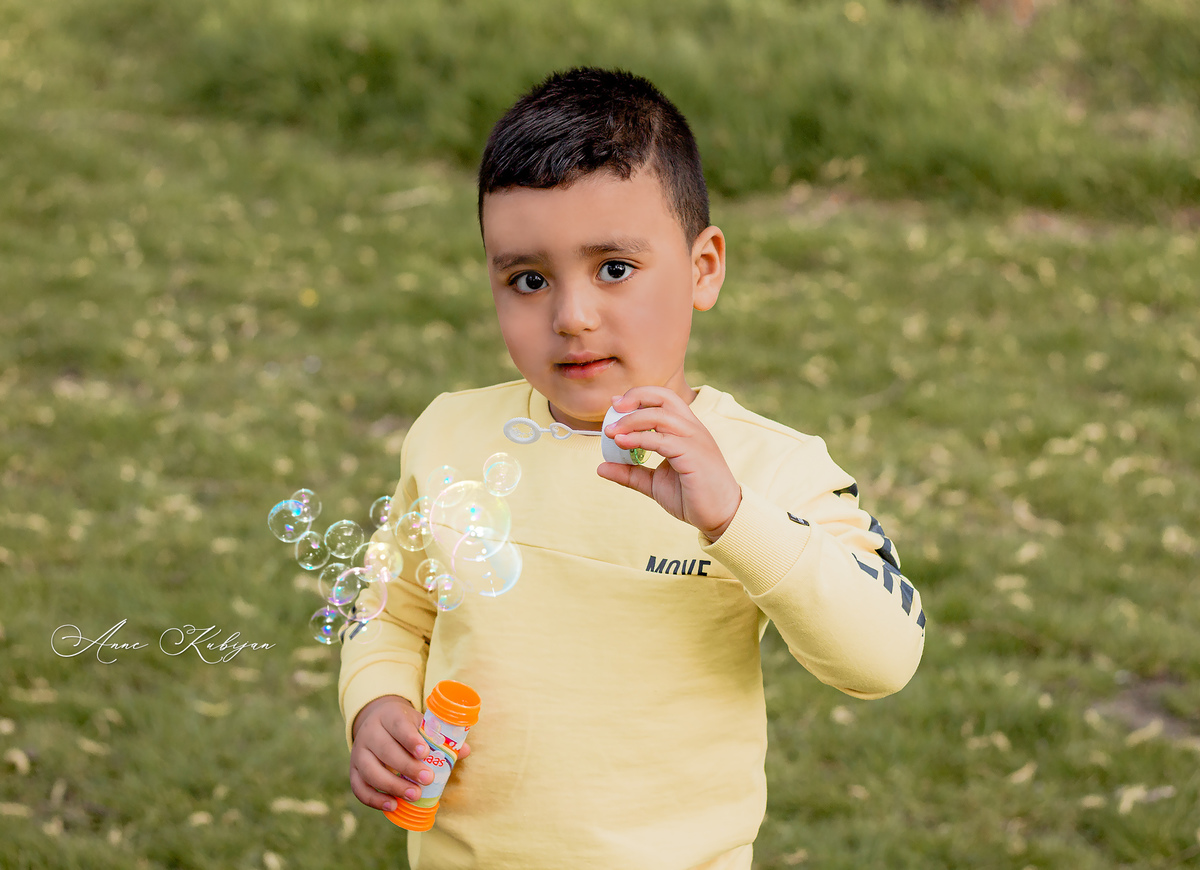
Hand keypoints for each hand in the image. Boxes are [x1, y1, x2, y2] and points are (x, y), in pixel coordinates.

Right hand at [349, 695, 471, 810]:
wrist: (377, 721)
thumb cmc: (405, 725)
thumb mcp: (420, 723)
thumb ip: (439, 737)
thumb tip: (465, 751)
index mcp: (389, 716)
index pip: (398, 725)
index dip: (410, 739)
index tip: (425, 753)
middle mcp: (370, 733)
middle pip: (385, 750)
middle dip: (407, 767)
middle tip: (428, 779)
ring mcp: (359, 752)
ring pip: (370, 770)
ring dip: (393, 785)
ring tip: (414, 795)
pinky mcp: (353, 770)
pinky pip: (360, 788)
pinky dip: (375, 799)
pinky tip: (393, 806)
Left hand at [597, 387, 741, 541]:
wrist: (721, 517)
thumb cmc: (692, 497)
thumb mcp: (654, 483)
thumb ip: (631, 473)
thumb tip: (601, 467)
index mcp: (686, 429)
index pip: (664, 399)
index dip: (639, 396)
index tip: (615, 405)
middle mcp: (693, 429)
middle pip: (664, 397)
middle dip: (635, 397)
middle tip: (612, 410)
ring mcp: (695, 440)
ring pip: (661, 416)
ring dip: (632, 421)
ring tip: (611, 433)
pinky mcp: (694, 455)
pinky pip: (663, 440)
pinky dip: (639, 438)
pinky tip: (623, 444)